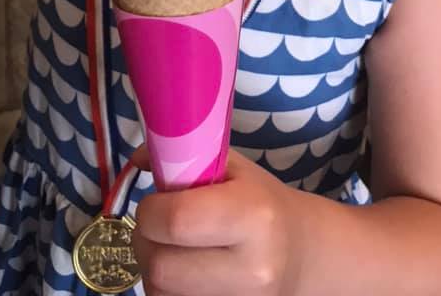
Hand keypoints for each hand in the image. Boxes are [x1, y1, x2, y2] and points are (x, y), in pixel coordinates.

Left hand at [132, 148, 303, 295]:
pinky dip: (166, 290)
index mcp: (254, 215)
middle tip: (156, 228)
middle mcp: (251, 269)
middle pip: (161, 268)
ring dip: (153, 270)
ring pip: (160, 295)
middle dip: (146, 243)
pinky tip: (183, 273)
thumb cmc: (263, 203)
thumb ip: (186, 158)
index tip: (155, 202)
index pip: (177, 220)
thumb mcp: (234, 169)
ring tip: (171, 250)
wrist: (303, 255)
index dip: (151, 210)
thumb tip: (137, 157)